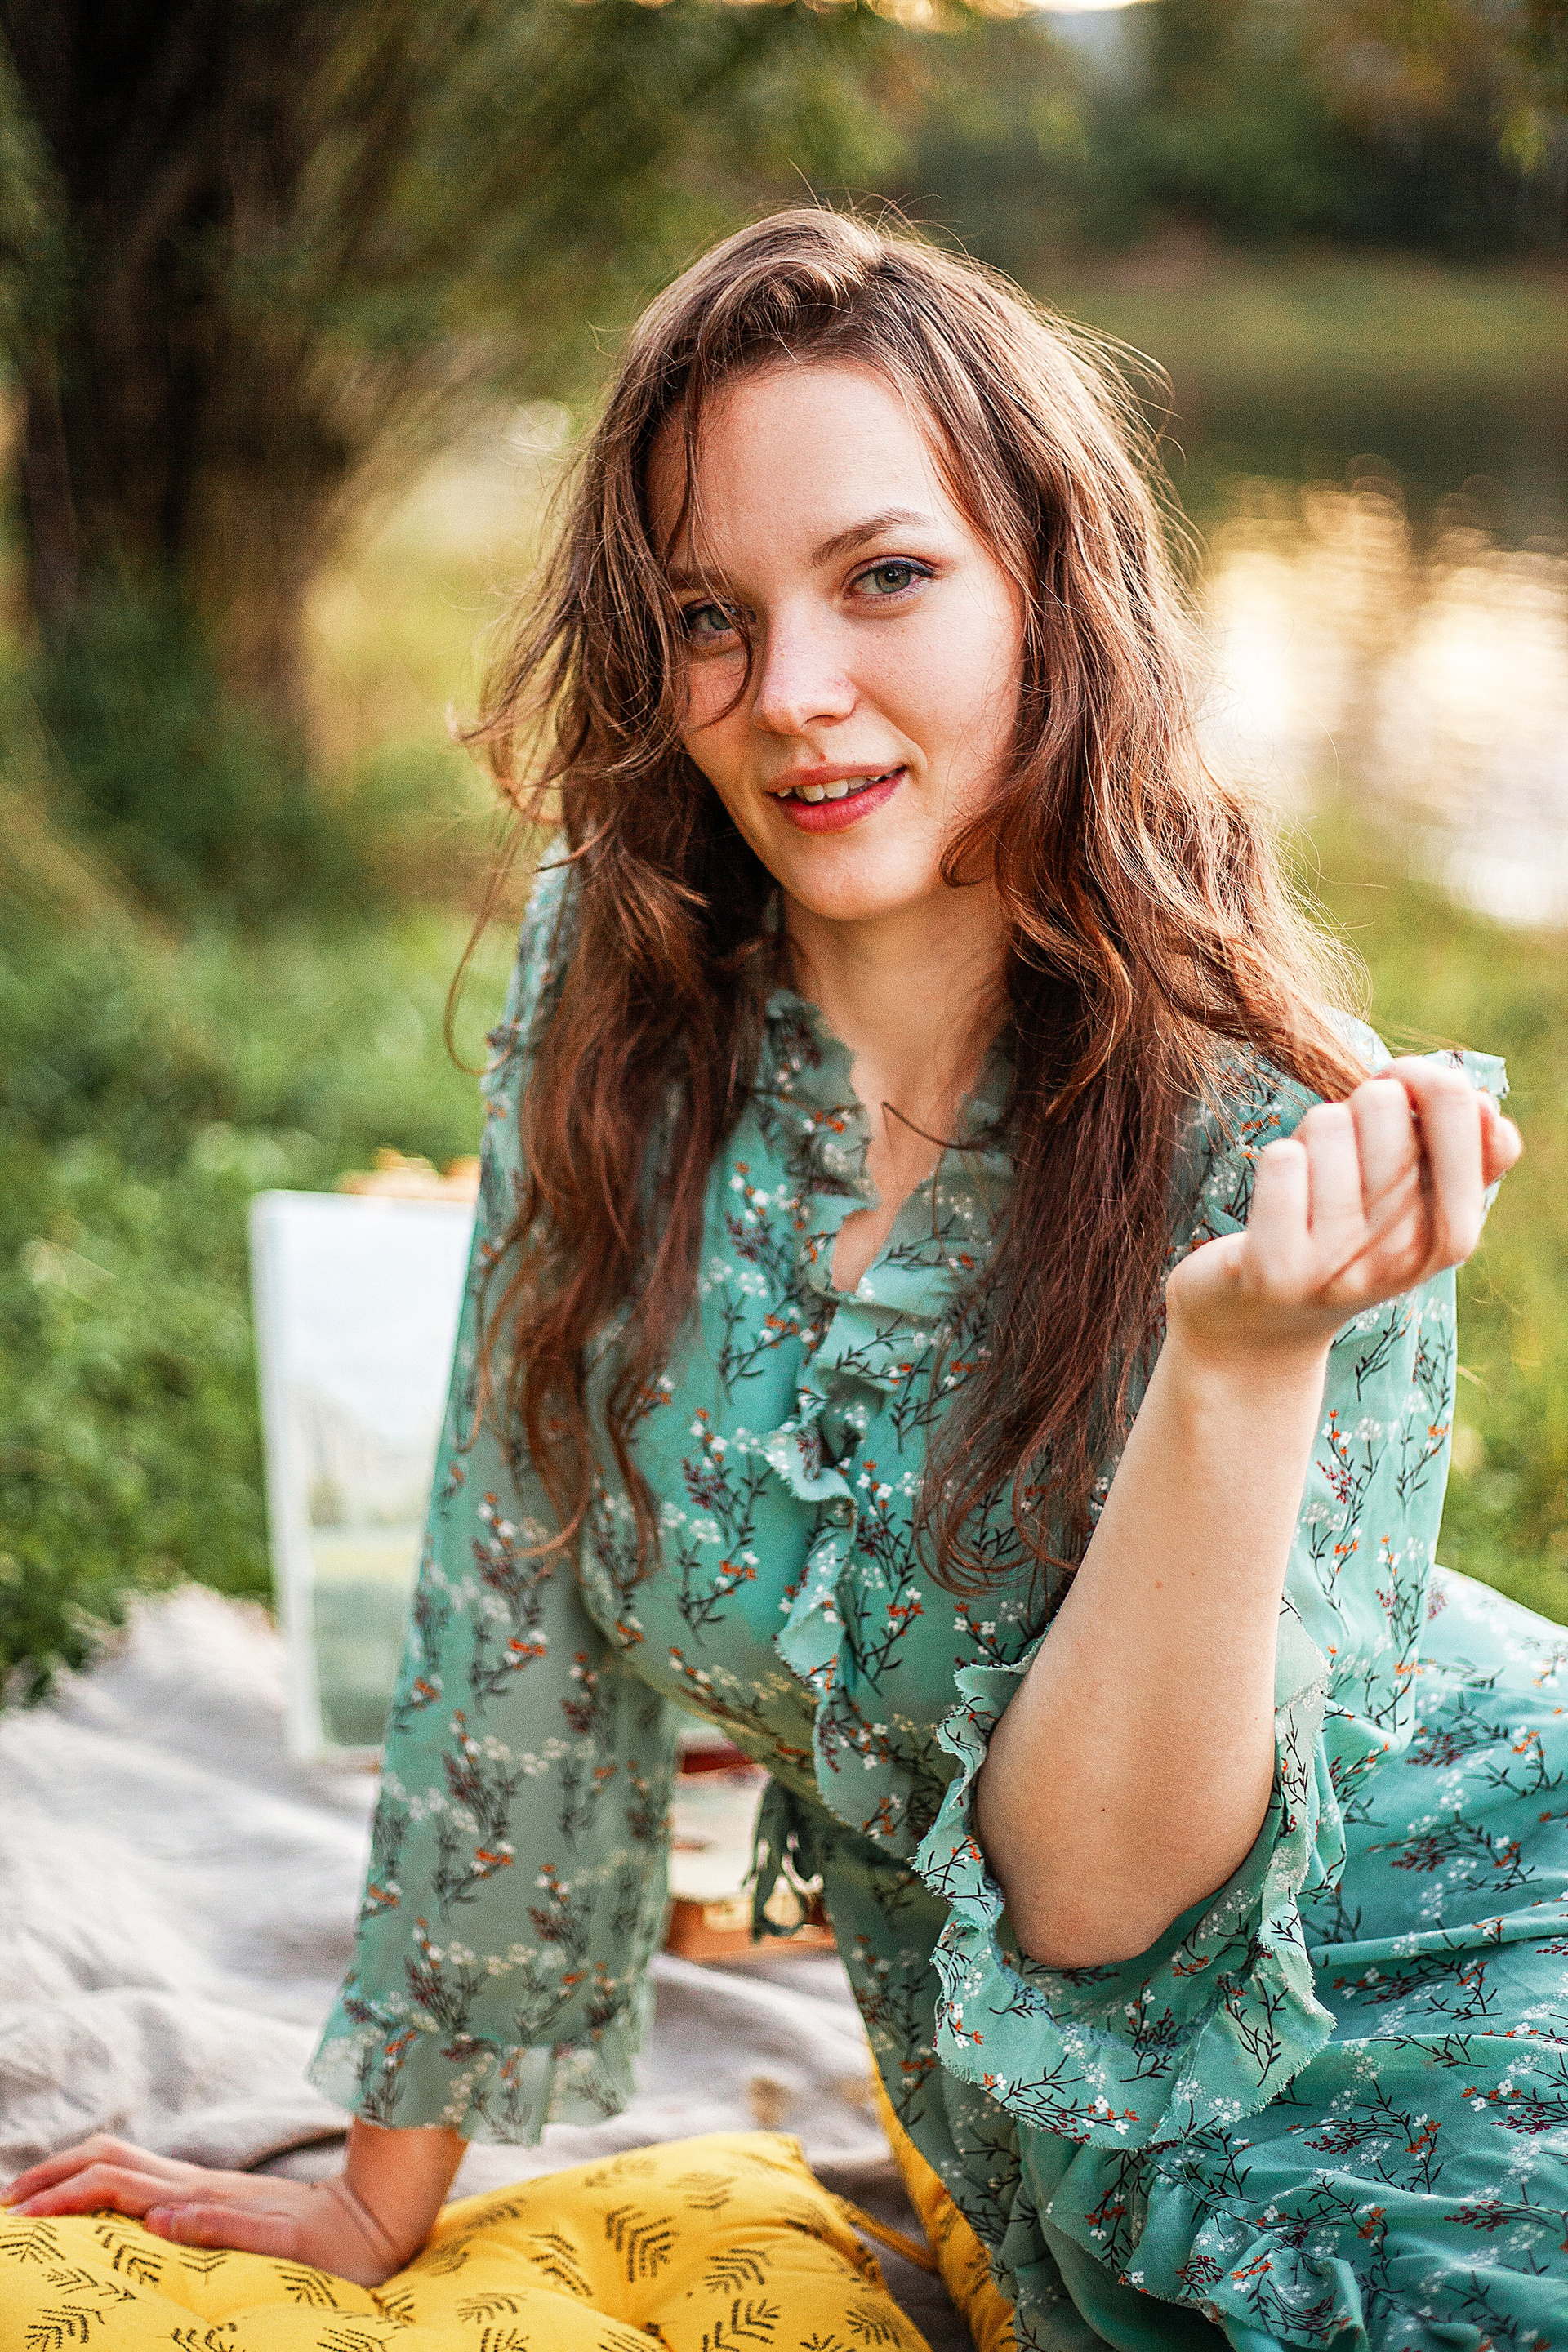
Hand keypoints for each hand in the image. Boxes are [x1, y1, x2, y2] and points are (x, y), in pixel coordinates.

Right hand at [3, 2134, 409, 2286]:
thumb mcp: (276, 2242)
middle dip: (51, 2175)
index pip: (111, 2182)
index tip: (18, 2214)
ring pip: (121, 2165)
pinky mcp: (213, 2197)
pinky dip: (98, 2188)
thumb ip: (220, 2224)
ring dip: (70, 2176)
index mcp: (198, 2195)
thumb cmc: (326, 2244)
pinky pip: (139, 2184)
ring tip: (29, 2203)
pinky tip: (89, 2207)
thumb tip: (160, 2216)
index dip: (61, 2193)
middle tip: (6, 2206)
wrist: (371, 2221)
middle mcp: (193, 2185)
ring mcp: (202, 2187)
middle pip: (106, 2160)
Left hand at [1167, 1060, 1520, 1365]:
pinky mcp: (1273, 1269)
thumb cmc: (1343, 1245)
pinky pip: (1281, 1160)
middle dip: (1356, 1108)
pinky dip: (1274, 1163)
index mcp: (1451, 1236)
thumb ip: (1461, 1160)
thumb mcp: (1412, 1210)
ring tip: (1307, 1186)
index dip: (1429, 1079)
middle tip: (1343, 1155)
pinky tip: (1276, 1202)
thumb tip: (1487, 1107)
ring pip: (1327, 1123)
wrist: (1259, 1331)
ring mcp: (1338, 1265)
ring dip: (1309, 1139)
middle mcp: (1401, 1254)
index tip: (1403, 1085)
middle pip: (1385, 1103)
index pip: (1466, 1112)